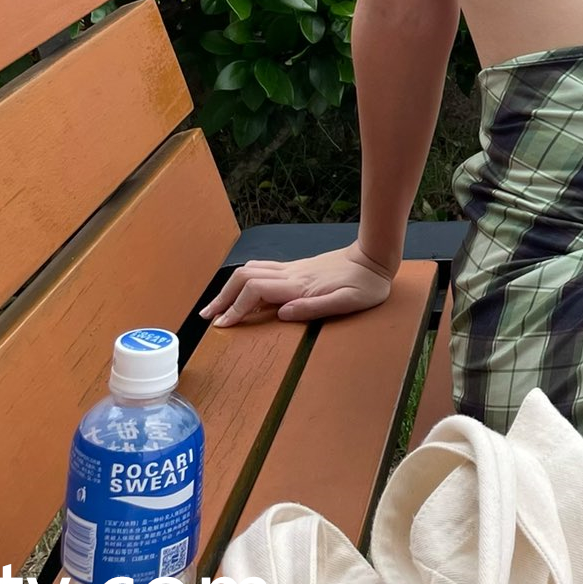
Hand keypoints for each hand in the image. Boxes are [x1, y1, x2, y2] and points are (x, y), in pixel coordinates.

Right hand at [198, 244, 397, 327]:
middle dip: (223, 297)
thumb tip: (283, 314)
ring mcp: (292, 269)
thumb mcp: (349, 302)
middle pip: (244, 277)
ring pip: (250, 271)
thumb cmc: (366, 285)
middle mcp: (291, 274)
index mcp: (300, 285)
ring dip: (229, 288)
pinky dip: (243, 281)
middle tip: (208, 316)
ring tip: (217, 307)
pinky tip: (240, 293)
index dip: (235, 307)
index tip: (222, 325)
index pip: (255, 291)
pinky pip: (261, 270)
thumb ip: (315, 308)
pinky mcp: (295, 269)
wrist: (374, 258)